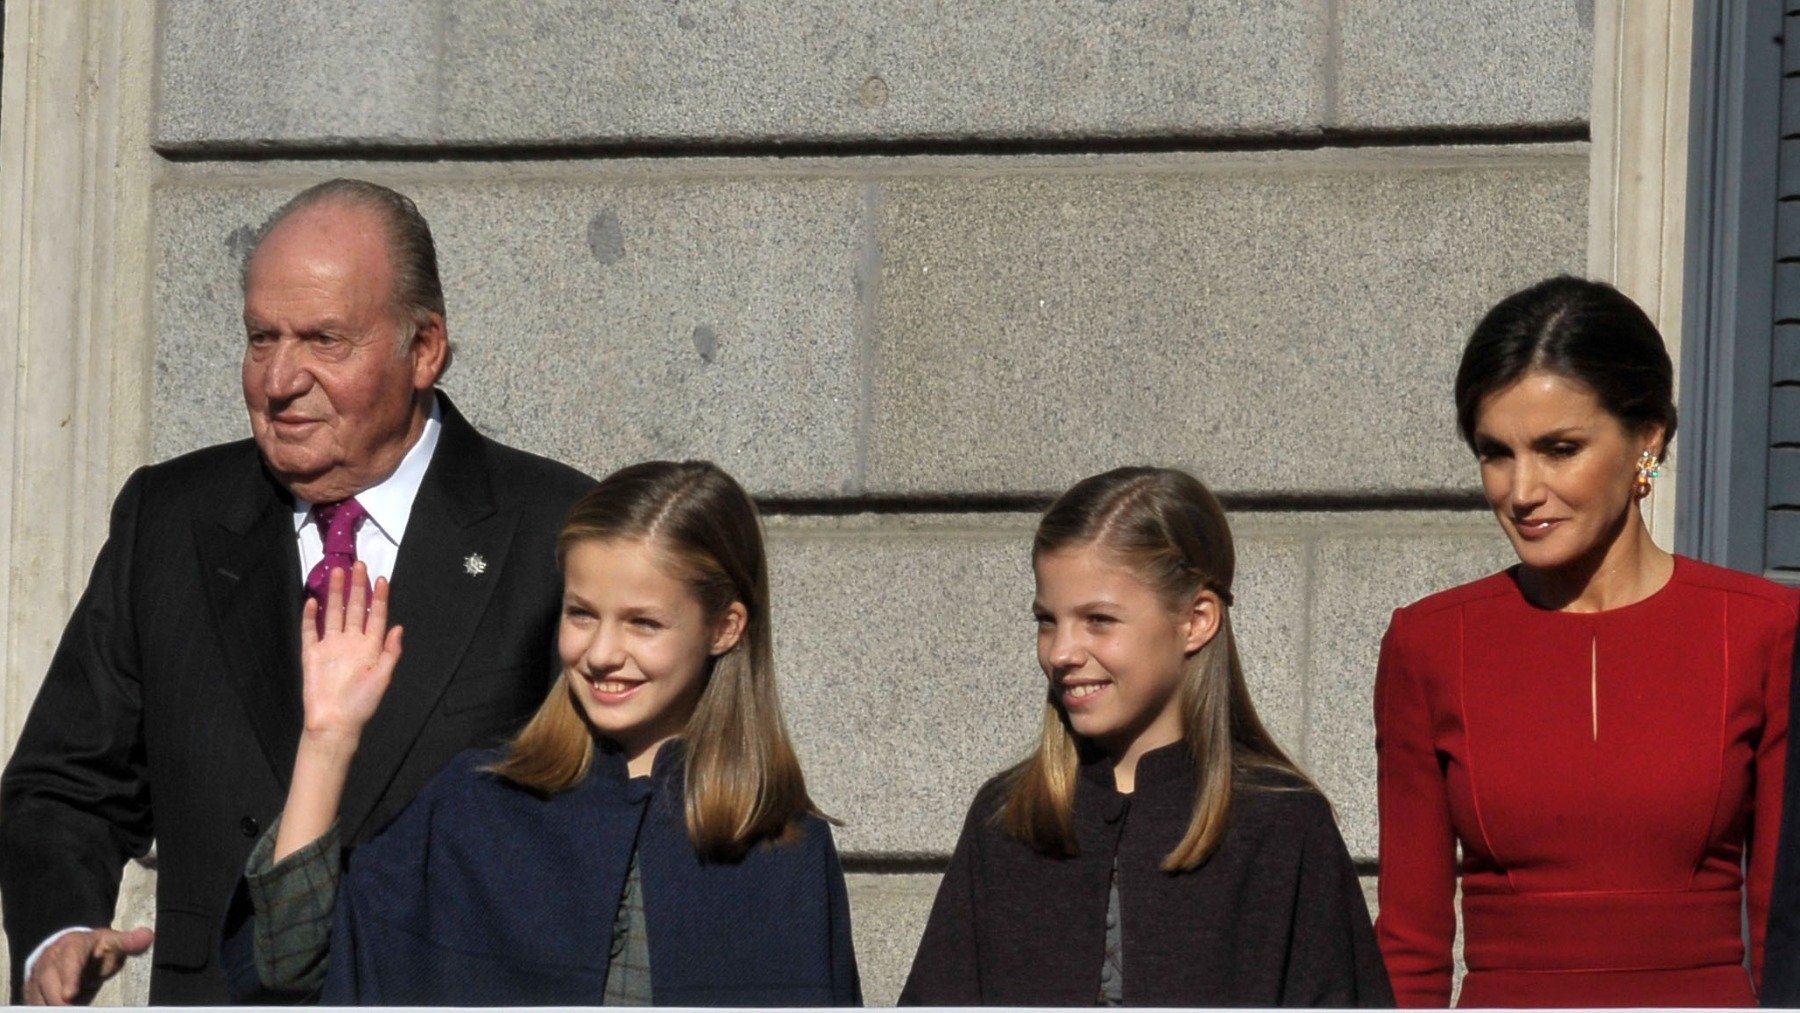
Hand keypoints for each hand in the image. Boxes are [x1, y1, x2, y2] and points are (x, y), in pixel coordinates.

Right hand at [23, 927, 153, 1004]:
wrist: (72, 949)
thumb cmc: (96, 949)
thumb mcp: (113, 942)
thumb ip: (129, 942)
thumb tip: (148, 936)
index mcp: (73, 946)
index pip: (69, 960)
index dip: (68, 977)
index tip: (70, 995)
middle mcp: (51, 961)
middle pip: (47, 980)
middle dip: (56, 999)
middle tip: (70, 1010)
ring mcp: (39, 976)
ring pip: (37, 995)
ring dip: (49, 1007)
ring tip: (72, 1010)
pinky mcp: (33, 991)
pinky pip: (34, 1004)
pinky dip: (44, 1010)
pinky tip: (60, 1012)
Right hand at [299, 561, 402, 744]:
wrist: (334, 722)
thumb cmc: (362, 703)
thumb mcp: (383, 677)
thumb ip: (391, 652)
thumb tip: (399, 626)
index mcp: (370, 647)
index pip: (376, 616)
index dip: (379, 598)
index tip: (381, 579)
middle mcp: (351, 642)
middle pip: (354, 608)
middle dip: (357, 587)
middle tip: (358, 564)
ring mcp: (331, 646)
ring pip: (333, 613)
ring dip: (335, 593)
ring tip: (337, 572)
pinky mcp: (312, 654)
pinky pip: (310, 631)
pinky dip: (310, 616)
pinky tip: (313, 600)